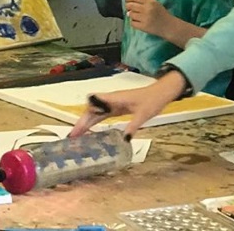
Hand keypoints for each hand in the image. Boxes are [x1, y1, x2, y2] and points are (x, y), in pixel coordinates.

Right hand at [70, 71, 186, 137]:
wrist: (160, 93)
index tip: (81, 123)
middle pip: (91, 109)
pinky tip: (89, 131)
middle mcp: (110, 100)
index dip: (86, 111)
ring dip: (85, 123)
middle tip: (73, 136)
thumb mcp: (143, 115)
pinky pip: (101, 115)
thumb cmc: (152, 100)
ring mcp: (112, 104)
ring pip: (94, 113)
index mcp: (114, 98)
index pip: (94, 100)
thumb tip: (125, 140)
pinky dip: (93, 122)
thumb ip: (133, 126)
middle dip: (81, 122)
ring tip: (77, 135)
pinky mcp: (115, 107)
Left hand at [126, 0, 173, 36]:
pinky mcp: (143, 26)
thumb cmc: (161, 14)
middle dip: (128, 7)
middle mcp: (147, 9)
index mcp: (150, 2)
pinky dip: (134, 22)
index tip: (128, 0)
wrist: (169, 26)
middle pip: (130, 5)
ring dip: (131, 15)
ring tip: (137, 16)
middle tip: (130, 9)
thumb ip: (144, 1)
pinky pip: (132, 23)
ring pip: (130, 14)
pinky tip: (139, 22)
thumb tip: (130, 0)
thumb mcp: (155, 4)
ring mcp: (145, 18)